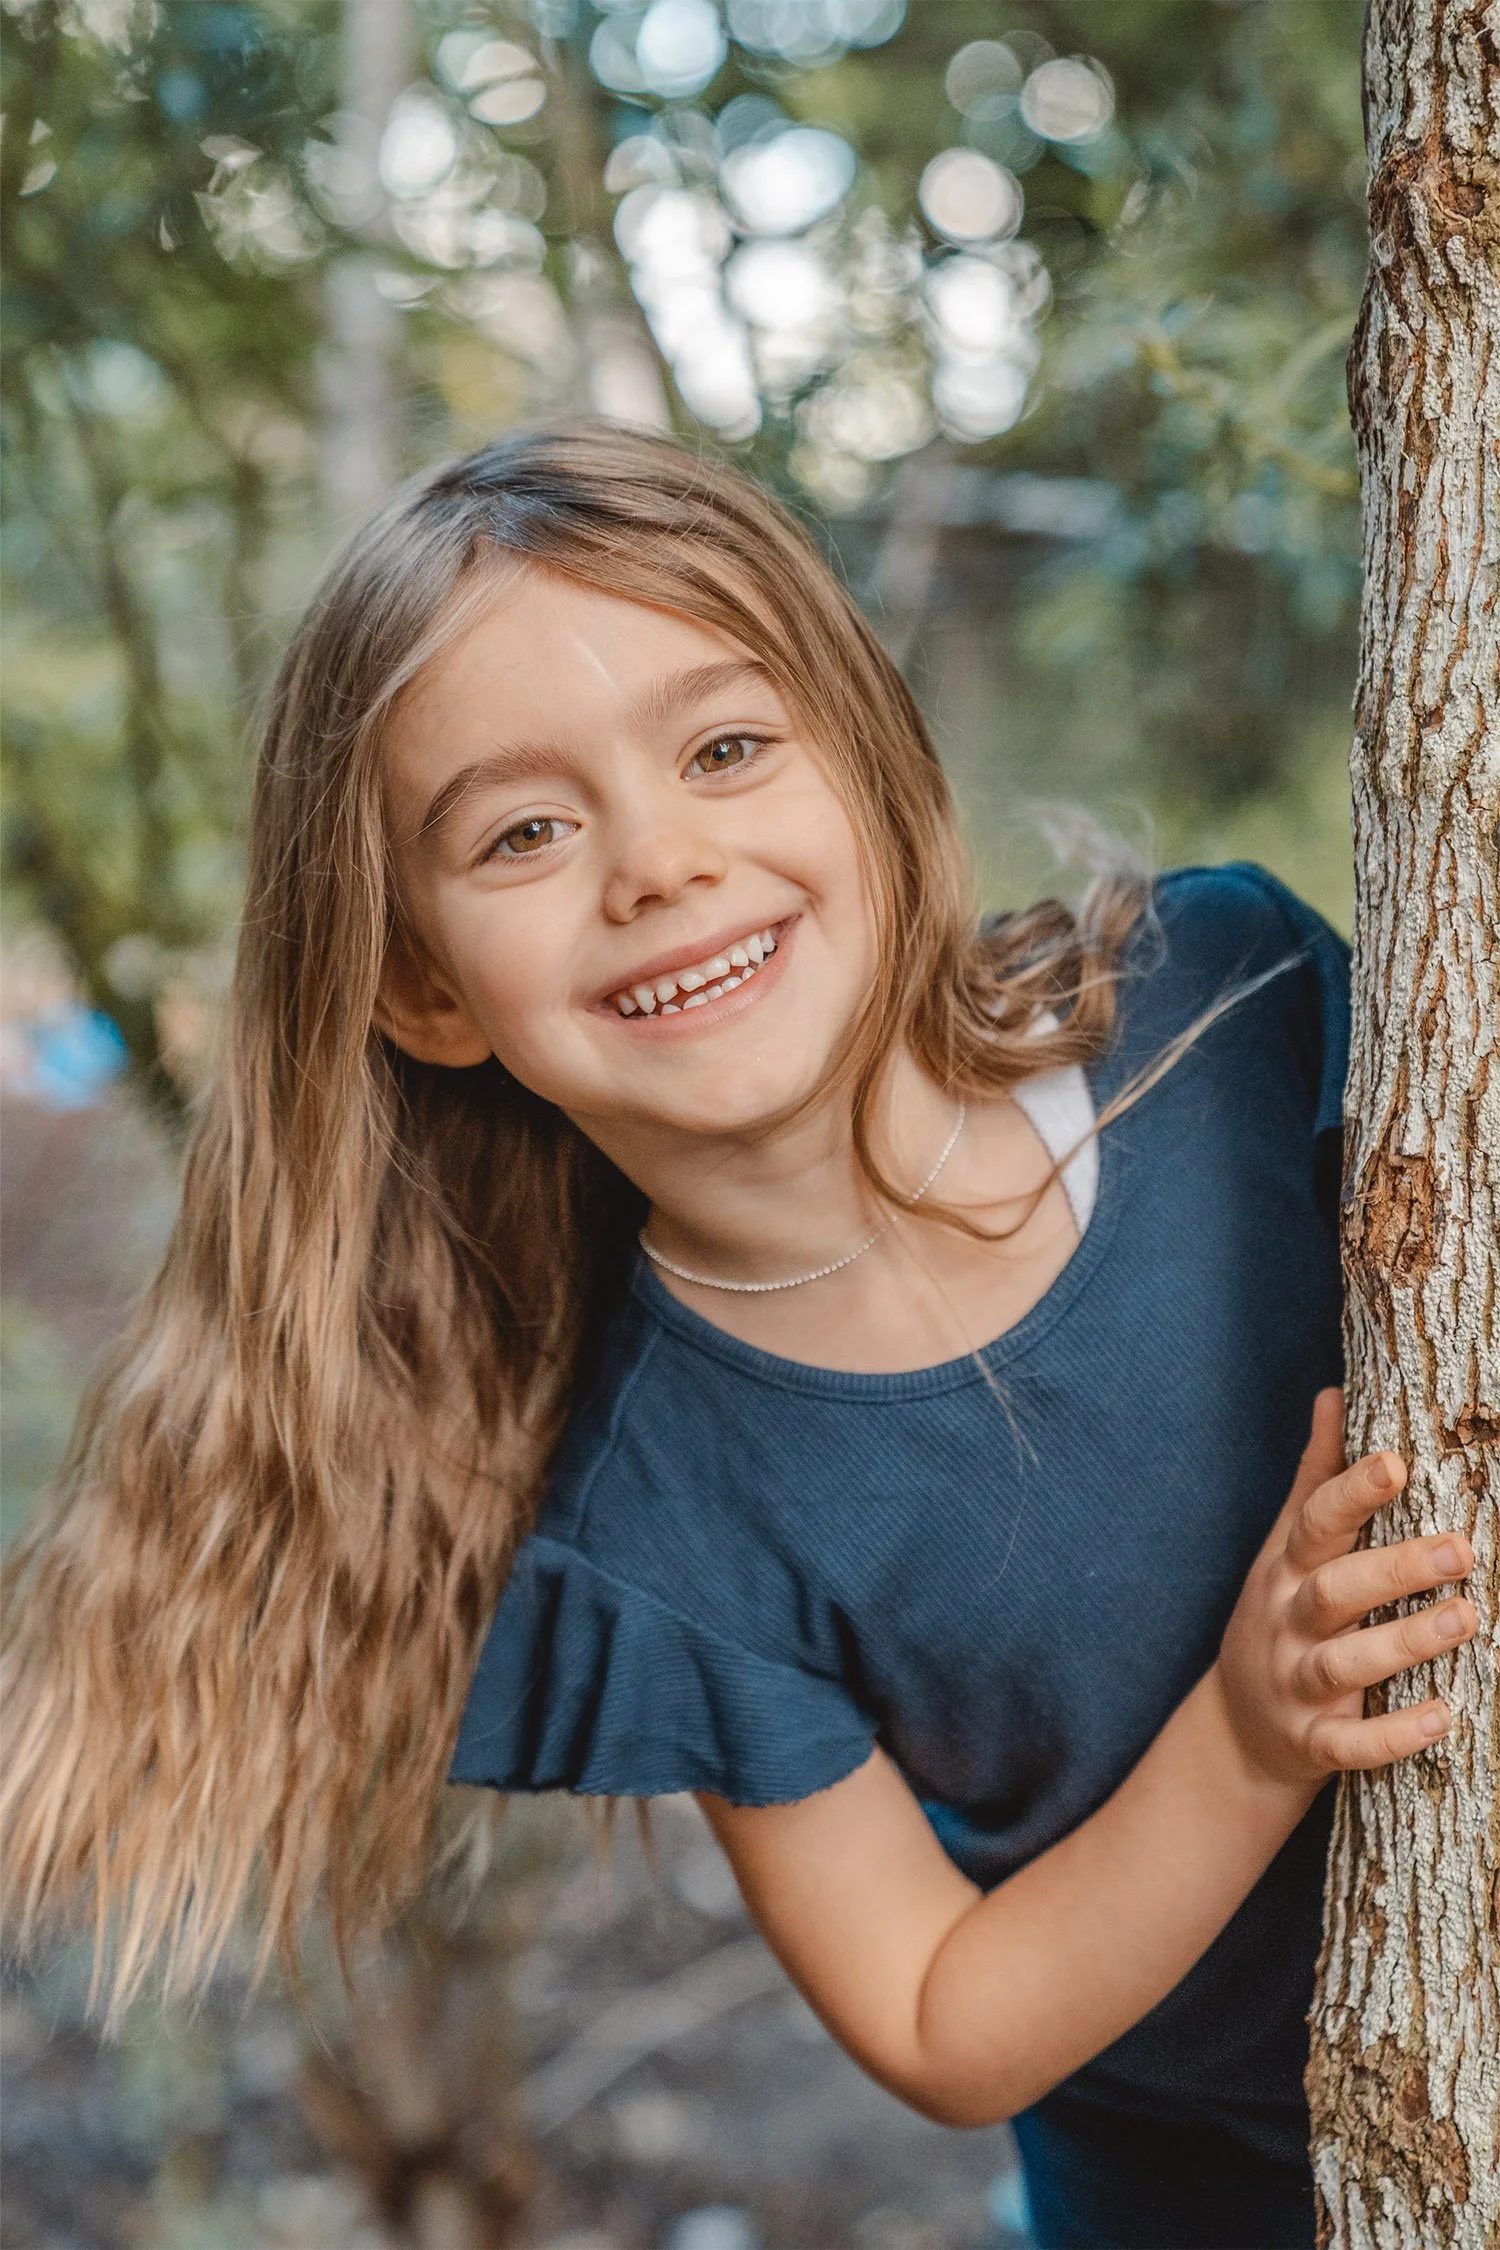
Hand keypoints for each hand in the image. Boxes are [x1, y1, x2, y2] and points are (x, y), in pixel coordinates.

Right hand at [1215, 1388, 1475, 1788]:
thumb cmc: (1282, 1614)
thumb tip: (1334, 1394)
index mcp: (1286, 1568)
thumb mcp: (1286, 1547)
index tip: (1395, 1463)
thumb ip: (1316, 1477)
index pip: (1315, 1523)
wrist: (1238, 1729)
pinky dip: (1392, 1735)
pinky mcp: (1311, 1742)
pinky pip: (1349, 1743)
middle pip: (1334, 1591)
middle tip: (1461, 1548)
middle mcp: (1287, 1621)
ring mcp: (1295, 1684)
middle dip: (1396, 1569)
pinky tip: (1444, 1718)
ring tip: (1467, 1618)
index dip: (1352, 1492)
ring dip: (1404, 1642)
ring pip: (1344, 1664)